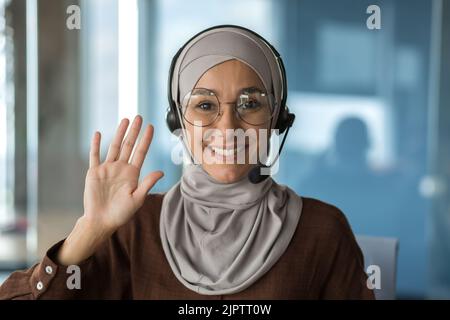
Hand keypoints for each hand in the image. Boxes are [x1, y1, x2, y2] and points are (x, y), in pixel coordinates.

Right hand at [83, 115, 163, 232]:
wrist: (101, 221)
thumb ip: (147, 183)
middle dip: (134, 131)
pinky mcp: (94, 172)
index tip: (151, 127)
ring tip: (125, 120)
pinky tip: (99, 134)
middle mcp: (121, 168)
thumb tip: (161, 171)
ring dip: (119, 133)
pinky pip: (95, 155)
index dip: (146, 140)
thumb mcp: (137, 198)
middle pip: (129, 145)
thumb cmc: (121, 213)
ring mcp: (107, 169)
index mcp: (132, 174)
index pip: (141, 152)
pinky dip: (96, 144)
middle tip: (139, 117)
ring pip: (114, 147)